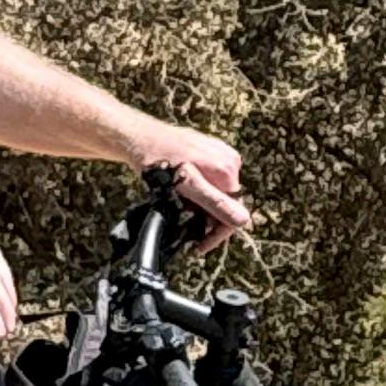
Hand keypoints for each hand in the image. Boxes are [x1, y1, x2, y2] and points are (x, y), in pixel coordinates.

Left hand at [131, 123, 252, 240]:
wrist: (141, 137)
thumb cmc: (160, 160)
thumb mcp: (187, 186)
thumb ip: (216, 203)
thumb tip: (244, 220)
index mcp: (228, 170)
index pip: (234, 212)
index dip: (216, 234)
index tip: (198, 247)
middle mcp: (230, 160)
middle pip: (226, 203)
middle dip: (207, 220)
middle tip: (186, 233)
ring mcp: (221, 154)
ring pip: (217, 193)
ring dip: (202, 207)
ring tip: (181, 214)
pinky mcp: (211, 152)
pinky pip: (211, 181)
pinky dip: (199, 193)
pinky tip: (183, 197)